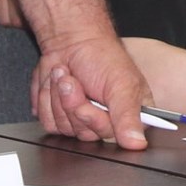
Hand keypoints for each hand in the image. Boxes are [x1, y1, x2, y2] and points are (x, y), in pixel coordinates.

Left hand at [32, 33, 152, 146]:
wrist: (69, 41)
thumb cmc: (101, 55)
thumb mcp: (122, 84)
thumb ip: (128, 115)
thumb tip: (137, 143)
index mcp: (129, 115)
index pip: (114, 138)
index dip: (96, 119)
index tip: (93, 100)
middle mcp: (106, 121)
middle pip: (86, 133)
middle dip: (75, 102)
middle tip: (75, 81)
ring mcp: (81, 121)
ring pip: (64, 128)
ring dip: (60, 98)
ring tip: (67, 77)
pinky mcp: (59, 118)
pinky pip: (48, 122)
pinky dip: (47, 99)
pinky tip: (56, 84)